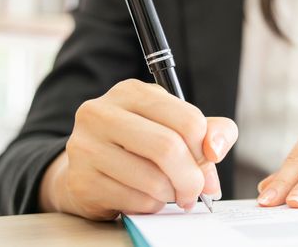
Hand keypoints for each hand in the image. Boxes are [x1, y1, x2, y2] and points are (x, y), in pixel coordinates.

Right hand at [38, 79, 238, 219]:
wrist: (88, 169)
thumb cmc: (139, 145)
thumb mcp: (176, 126)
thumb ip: (209, 130)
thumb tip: (216, 150)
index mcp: (132, 92)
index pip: (187, 119)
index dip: (205, 147)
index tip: (206, 160)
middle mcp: (102, 113)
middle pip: (168, 148)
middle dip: (191, 177)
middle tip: (196, 190)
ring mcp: (85, 146)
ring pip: (152, 179)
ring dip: (172, 193)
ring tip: (170, 192)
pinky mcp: (81, 180)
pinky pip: (135, 200)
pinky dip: (151, 205)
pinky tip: (145, 197)